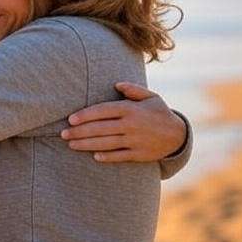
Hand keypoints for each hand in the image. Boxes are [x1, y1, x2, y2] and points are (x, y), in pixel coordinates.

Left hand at [61, 82, 186, 162]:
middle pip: (100, 128)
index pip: (103, 111)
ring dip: (86, 145)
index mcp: (131, 109)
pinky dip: (106, 157)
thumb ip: (133, 90)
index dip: (85, 115)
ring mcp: (135, 140)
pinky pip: (119, 156)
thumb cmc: (159, 113)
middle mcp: (131, 125)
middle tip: (63, 134)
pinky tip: (94, 156)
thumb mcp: (150, 97)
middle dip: (79, 132)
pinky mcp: (138, 154)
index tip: (71, 119)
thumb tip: (116, 84)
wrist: (178, 136)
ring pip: (106, 143)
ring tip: (71, 144)